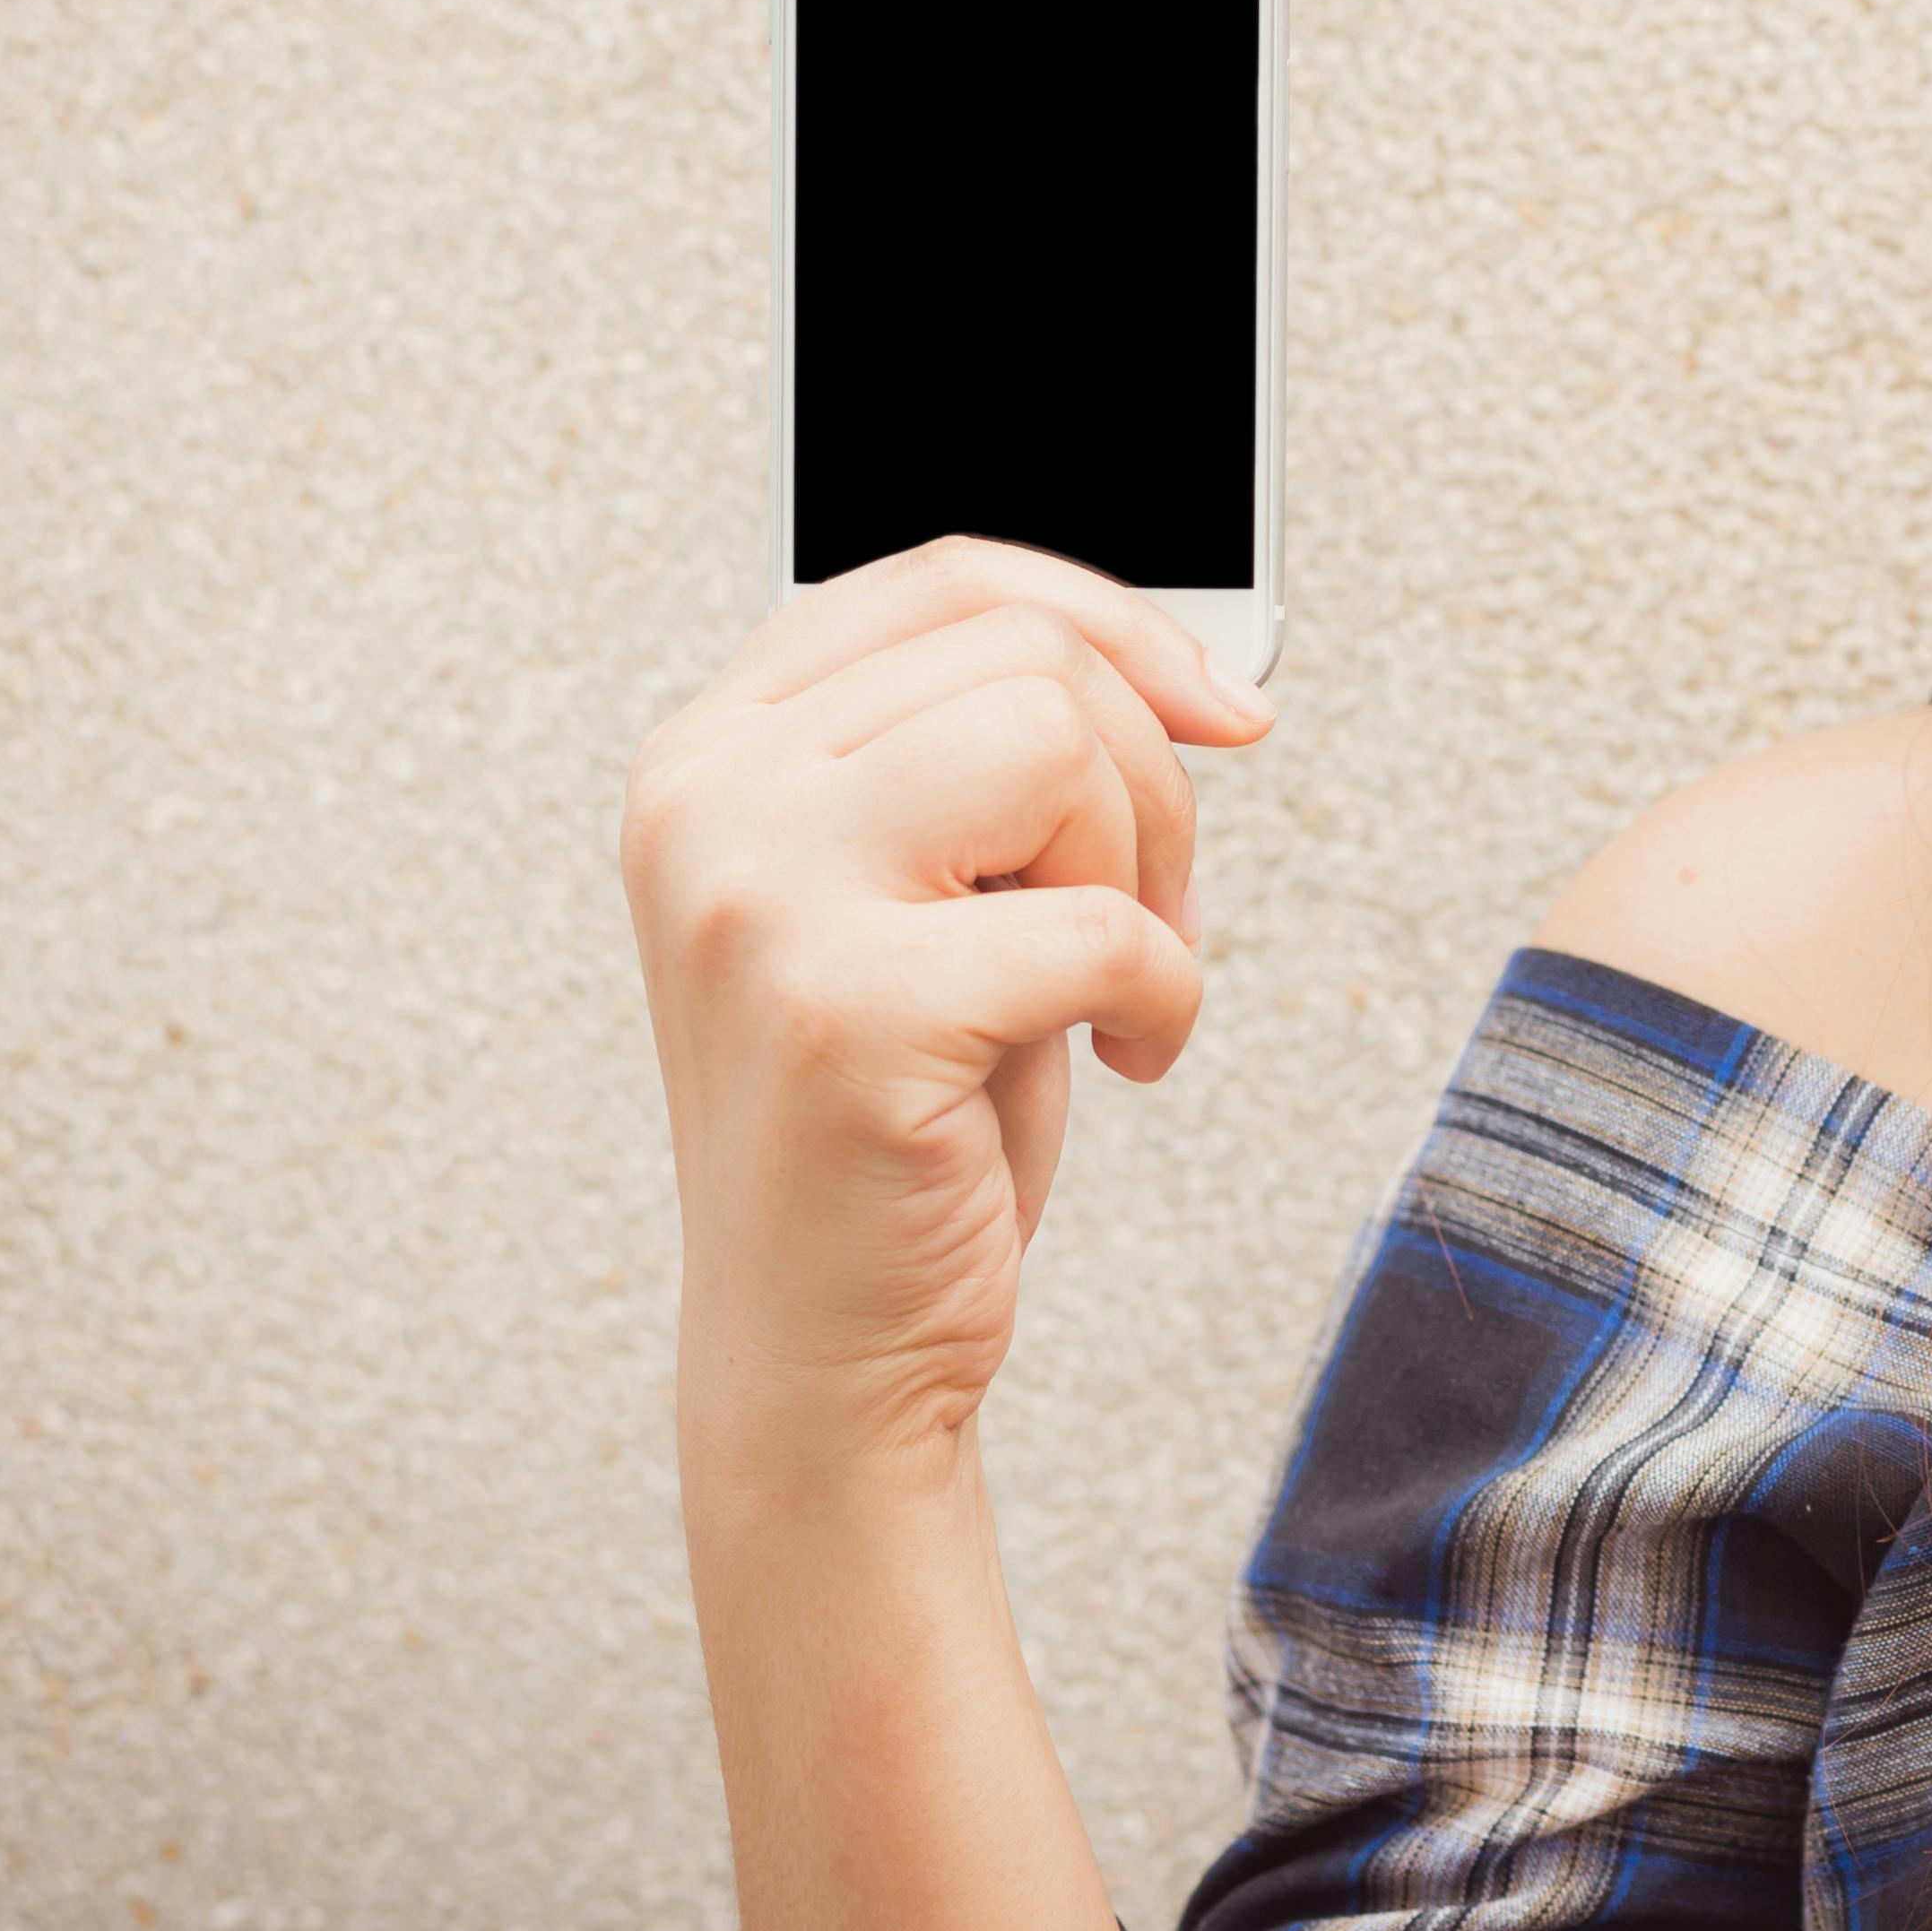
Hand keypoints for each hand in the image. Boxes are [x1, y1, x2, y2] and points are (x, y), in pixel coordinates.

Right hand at [620, 534, 1272, 1472]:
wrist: (824, 1349)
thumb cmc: (903, 1116)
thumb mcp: (930, 895)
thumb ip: (984, 756)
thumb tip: (1202, 665)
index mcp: (711, 753)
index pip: (941, 581)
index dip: (1114, 620)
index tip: (1226, 706)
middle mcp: (706, 802)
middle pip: (1025, 654)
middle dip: (1148, 780)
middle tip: (1150, 916)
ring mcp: (757, 898)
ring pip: (1056, 742)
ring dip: (1145, 870)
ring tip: (1116, 984)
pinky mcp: (845, 1011)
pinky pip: (1104, 925)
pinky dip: (1167, 995)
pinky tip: (1126, 1060)